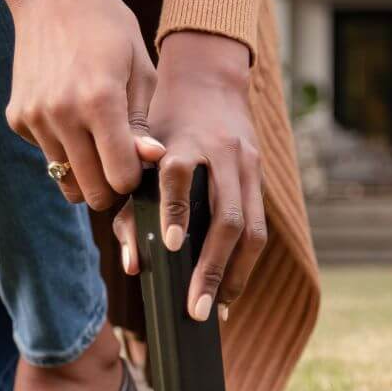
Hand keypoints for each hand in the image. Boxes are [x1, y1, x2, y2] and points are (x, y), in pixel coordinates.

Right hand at [0, 0, 164, 207]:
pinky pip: (47, 155)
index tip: (138, 158)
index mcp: (100, 102)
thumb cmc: (109, 28)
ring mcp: (35, 118)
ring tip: (97, 136)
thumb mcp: (141, 69)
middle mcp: (62, 115)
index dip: (134, 177)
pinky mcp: (17, 117)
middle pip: (91, 192)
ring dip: (85, 169)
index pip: (120, 178)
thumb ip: (143, 122)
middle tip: (120, 160)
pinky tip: (70, 112)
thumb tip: (149, 161)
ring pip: (66, 180)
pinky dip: (62, 147)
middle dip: (111, 186)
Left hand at [112, 31, 267, 321]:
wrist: (209, 81)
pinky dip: (245, 264)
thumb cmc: (164, 126)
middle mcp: (223, 153)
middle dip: (211, 267)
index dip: (175, 209)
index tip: (167, 244)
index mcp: (184, 140)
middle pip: (226, 215)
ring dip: (234, 274)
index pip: (180, 173)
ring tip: (216, 309)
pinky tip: (230, 290)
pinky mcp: (260, 177)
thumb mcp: (142, 153)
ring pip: (251, 228)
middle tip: (194, 309)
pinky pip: (259, 228)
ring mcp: (248, 165)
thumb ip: (130, 205)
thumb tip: (133, 265)